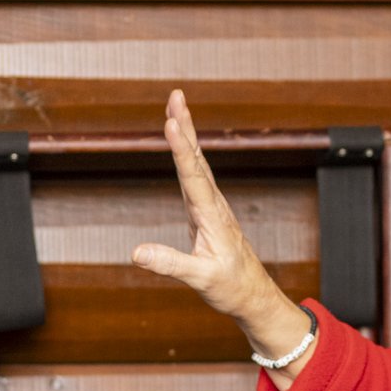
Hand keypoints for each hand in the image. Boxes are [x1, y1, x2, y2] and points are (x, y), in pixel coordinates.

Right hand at [130, 90, 297, 341]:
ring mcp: (211, 207)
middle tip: (176, 96)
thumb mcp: (201, 279)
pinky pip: (194, 176)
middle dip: (185, 126)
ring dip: (186, 134)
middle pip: (197, 159)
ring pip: (197, 163)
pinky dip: (186, 155)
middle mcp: (213, 205)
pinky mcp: (206, 213)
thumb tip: (136, 253)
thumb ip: (170, 264)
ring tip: (175, 108)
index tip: (171, 122)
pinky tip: (181, 143)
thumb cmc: (232, 287)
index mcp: (212, 216)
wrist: (253, 294)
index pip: (194, 177)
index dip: (181, 149)